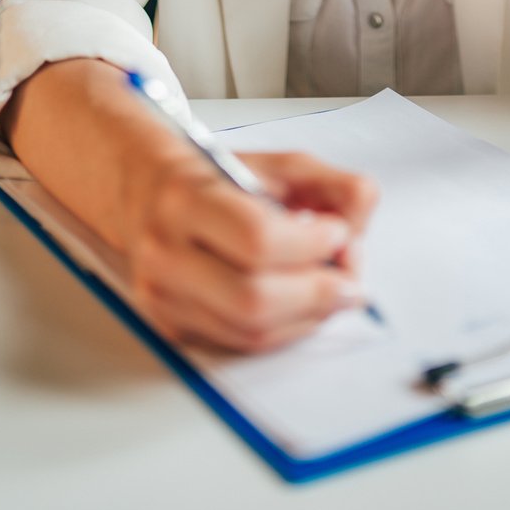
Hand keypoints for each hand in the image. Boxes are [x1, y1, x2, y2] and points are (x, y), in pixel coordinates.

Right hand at [117, 141, 378, 353]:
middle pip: (253, 299)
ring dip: (308, 317)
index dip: (310, 244)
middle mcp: (166, 253)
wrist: (149, 194)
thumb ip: (331, 184)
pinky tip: (301, 304)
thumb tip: (360, 217)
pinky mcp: (172, 327)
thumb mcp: (278, 165)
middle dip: (317, 293)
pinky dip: (285, 329)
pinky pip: (241, 343)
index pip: (255, 239)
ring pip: (250, 331)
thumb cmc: (216, 179)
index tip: (337, 233)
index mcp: (186, 199)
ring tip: (331, 290)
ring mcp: (165, 297)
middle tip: (349, 279)